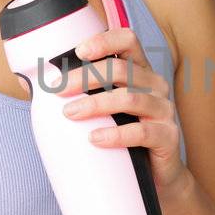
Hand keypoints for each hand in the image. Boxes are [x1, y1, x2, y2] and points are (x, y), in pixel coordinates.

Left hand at [56, 27, 188, 190]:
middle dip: (85, 77)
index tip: (78, 52)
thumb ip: (90, 93)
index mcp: (141, 71)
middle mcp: (156, 85)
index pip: (128, 41)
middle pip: (121, 69)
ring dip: (95, 104)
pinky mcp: (168, 136)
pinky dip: (115, 134)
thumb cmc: (126, 136)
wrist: (157, 174)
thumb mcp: (110, 109)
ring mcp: (164, 109)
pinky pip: (141, 132)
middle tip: (58, 90)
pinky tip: (94, 138)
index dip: (104, 41)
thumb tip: (46, 85)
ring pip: (129, 98)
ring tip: (70, 114)